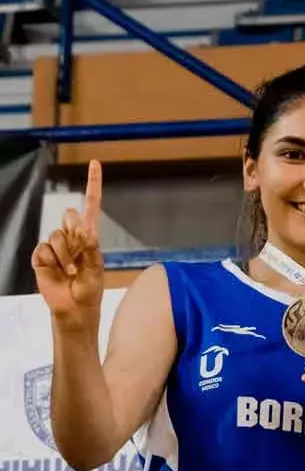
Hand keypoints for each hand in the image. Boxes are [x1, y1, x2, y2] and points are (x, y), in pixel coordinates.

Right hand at [32, 159, 105, 328]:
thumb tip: (84, 229)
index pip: (91, 204)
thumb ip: (91, 248)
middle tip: (80, 256)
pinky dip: (52, 262)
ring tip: (71, 272)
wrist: (73, 307)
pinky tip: (57, 273)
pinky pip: (43, 249)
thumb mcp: (97, 268)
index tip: (95, 162)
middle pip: (70, 215)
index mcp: (89, 235)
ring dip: (66, 256)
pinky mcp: (40, 256)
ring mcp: (55, 245)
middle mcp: (72, 236)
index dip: (93, 183)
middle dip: (76, 233)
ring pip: (57, 235)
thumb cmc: (90, 288)